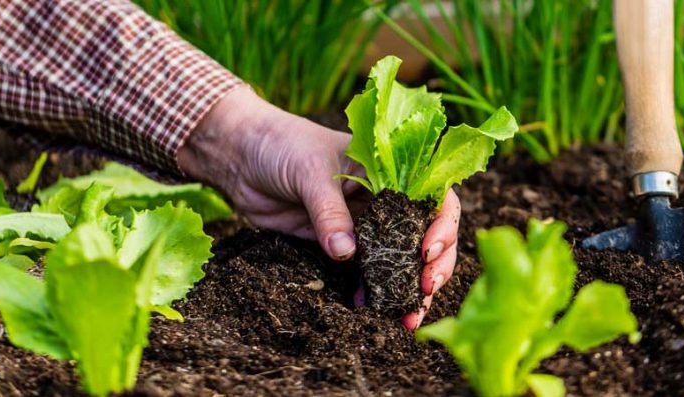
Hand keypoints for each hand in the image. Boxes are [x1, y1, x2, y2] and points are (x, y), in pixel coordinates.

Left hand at [177, 88, 459, 329]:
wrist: (241, 156)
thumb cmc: (282, 144)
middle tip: (425, 290)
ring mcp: (364, 225)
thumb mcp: (309, 171)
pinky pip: (364, 273)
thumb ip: (329, 212)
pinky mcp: (339, 245)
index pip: (434, 197)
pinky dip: (371, 291)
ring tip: (409, 316)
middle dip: (433, 265)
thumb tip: (346, 254)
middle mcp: (386, 199)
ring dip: (407, 287)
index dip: (442, 225)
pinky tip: (370, 308)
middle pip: (426, 234)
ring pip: (400, 259)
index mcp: (391, 170)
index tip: (427, 250)